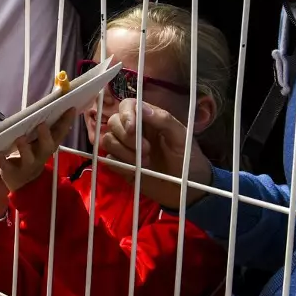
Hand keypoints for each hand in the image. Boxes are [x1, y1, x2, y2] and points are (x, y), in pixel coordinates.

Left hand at [0, 110, 76, 191]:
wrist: (23, 181)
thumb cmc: (33, 154)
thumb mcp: (41, 142)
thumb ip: (47, 128)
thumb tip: (53, 105)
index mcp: (49, 145)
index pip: (60, 133)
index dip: (66, 122)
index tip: (71, 108)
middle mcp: (41, 155)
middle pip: (47, 147)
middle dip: (46, 136)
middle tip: (42, 124)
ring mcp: (27, 164)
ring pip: (28, 158)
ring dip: (25, 148)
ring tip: (20, 138)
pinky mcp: (12, 171)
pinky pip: (7, 166)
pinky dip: (2, 160)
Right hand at [99, 98, 213, 206]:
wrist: (187, 190)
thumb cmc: (188, 160)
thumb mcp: (182, 137)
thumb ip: (164, 120)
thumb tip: (141, 108)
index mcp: (148, 119)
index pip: (128, 105)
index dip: (126, 114)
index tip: (132, 129)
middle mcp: (133, 130)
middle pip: (113, 121)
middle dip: (126, 136)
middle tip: (146, 150)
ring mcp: (125, 147)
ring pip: (107, 139)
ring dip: (123, 151)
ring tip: (144, 163)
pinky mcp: (120, 164)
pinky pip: (108, 158)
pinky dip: (119, 163)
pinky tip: (135, 170)